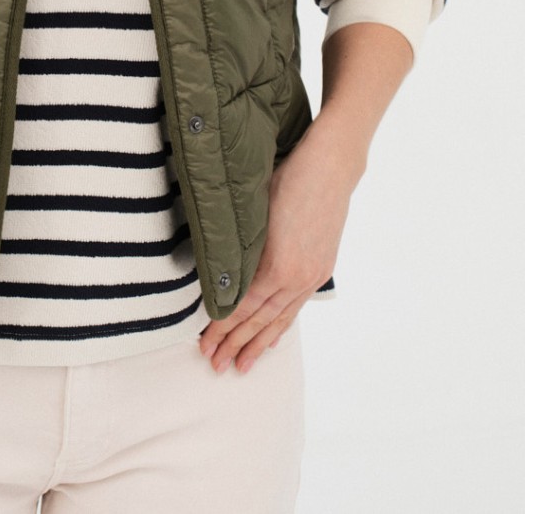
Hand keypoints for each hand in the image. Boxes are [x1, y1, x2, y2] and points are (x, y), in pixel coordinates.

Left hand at [197, 117, 362, 375]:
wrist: (330, 167)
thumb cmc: (287, 177)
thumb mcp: (256, 209)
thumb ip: (240, 244)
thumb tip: (214, 264)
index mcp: (277, 265)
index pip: (242, 305)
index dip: (221, 326)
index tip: (203, 342)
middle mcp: (297, 278)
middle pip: (260, 320)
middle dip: (235, 343)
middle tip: (214, 365)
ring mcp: (311, 275)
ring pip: (280, 319)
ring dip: (258, 344)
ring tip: (241, 366)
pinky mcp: (320, 270)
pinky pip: (296, 307)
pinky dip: (281, 326)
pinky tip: (272, 339)